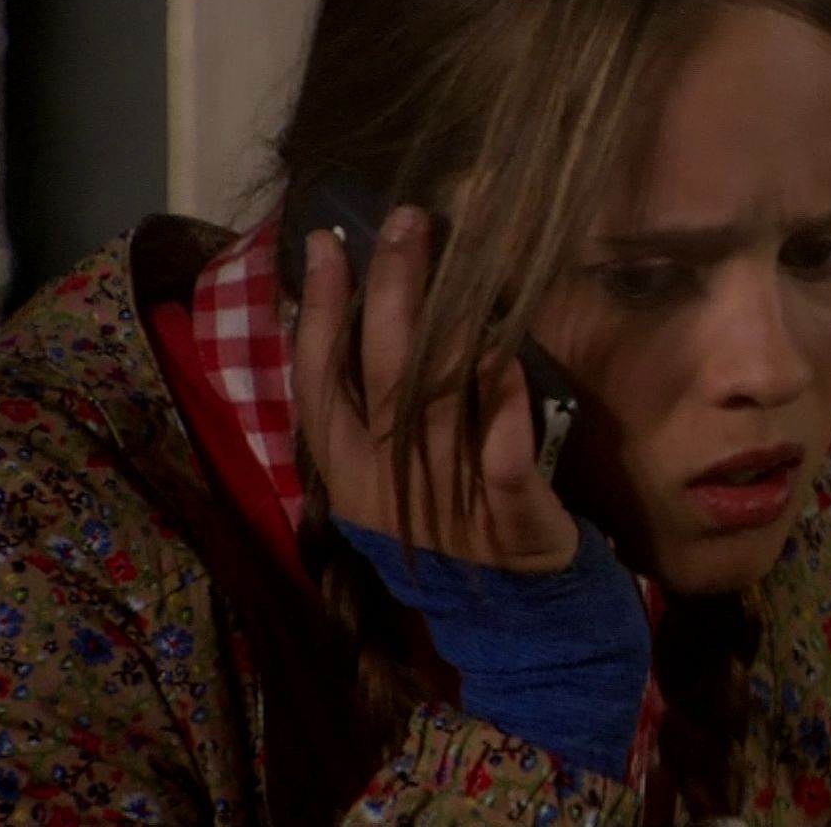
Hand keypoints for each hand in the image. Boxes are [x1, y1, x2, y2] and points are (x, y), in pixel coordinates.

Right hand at [293, 204, 580, 574]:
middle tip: (406, 221)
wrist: (512, 608)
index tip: (326, 242)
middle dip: (390, 291)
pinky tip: (506, 360)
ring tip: (455, 260)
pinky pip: (502, 459)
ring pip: (436, 407)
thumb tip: (332, 306)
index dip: (319, 311)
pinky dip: (503, 412)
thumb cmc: (446, 513)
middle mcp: (387, 482)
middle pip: (381, 376)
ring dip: (445, 329)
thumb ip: (365, 401)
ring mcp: (448, 502)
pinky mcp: (510, 517)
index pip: (318, 381)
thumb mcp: (387, 465)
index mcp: (349, 469)